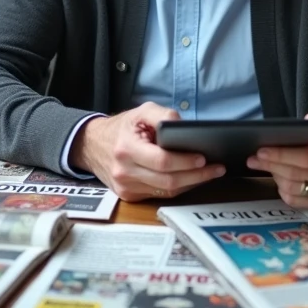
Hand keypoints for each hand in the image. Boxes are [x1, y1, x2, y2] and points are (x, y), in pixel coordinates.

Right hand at [70, 102, 225, 201]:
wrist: (91, 146)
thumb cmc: (121, 128)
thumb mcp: (140, 112)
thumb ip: (163, 115)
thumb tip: (186, 126)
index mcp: (126, 149)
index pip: (162, 161)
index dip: (185, 161)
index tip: (203, 158)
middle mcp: (125, 172)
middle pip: (168, 181)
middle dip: (197, 176)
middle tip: (216, 168)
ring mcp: (126, 187)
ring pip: (167, 192)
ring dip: (192, 184)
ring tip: (210, 174)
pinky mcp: (129, 196)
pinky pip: (161, 195)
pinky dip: (179, 188)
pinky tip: (192, 179)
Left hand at [245, 110, 307, 209]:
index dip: (282, 155)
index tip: (262, 150)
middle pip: (297, 173)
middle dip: (271, 165)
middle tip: (253, 158)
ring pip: (293, 188)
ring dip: (275, 176)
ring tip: (265, 165)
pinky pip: (295, 200)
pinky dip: (282, 189)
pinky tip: (278, 177)